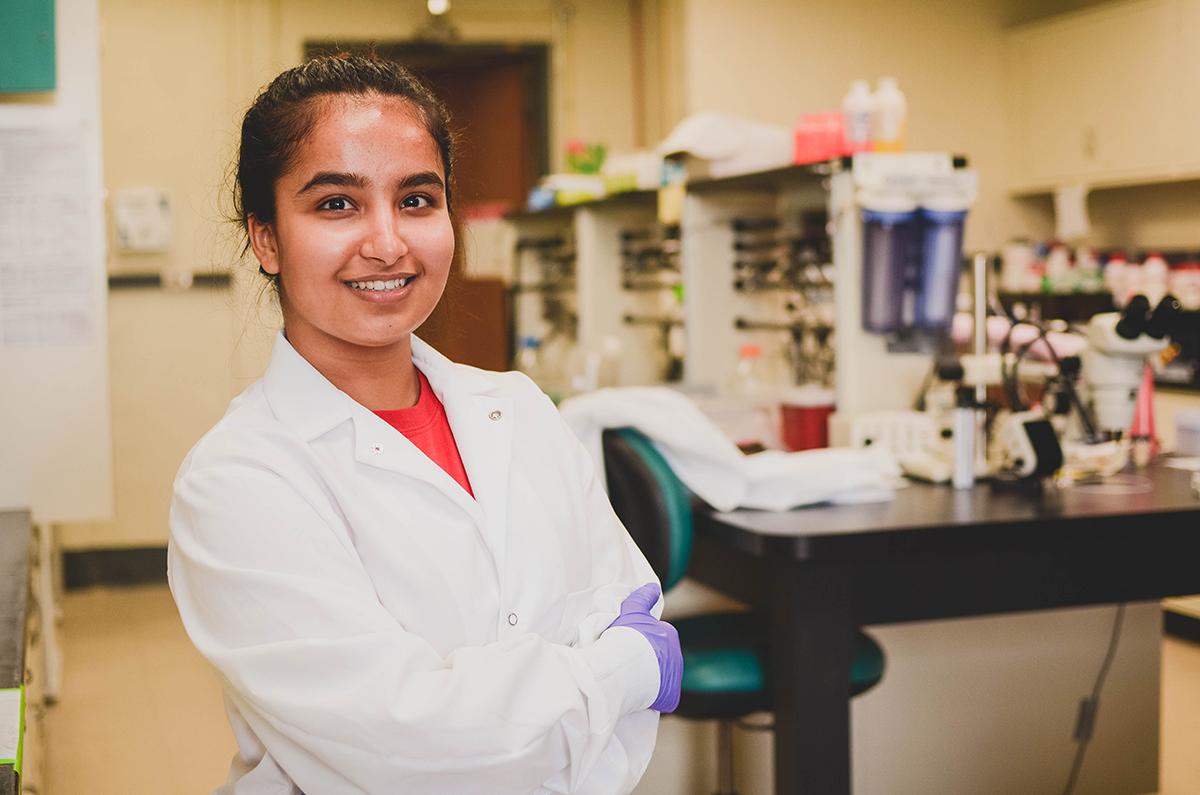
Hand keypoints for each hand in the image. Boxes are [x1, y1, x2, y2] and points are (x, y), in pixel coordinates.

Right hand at [606, 583, 681, 712]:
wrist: (623, 666)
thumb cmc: (626, 638)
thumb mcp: (632, 611)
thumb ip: (643, 597)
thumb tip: (654, 586)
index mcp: (670, 635)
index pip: (657, 640)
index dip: (640, 644)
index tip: (627, 648)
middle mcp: (677, 656)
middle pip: (660, 660)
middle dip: (647, 662)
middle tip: (627, 665)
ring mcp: (675, 678)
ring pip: (661, 679)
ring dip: (650, 680)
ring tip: (630, 681)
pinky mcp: (671, 697)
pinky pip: (663, 697)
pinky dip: (653, 698)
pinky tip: (639, 696)